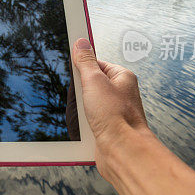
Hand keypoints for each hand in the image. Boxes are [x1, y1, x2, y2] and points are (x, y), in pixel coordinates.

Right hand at [71, 38, 153, 177]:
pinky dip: (83, 123)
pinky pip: (88, 120)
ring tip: (85, 114)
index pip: (97, 63)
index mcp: (122, 77)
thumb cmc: (116, 117)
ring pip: (87, 104)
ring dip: (80, 109)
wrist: (122, 151)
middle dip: (79, 91)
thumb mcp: (94, 81)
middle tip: (80, 96)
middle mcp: (120, 94)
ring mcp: (114, 111)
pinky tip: (84, 126)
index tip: (71, 69)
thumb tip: (81, 43)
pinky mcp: (107, 127)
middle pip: (90, 84)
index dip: (82, 67)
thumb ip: (85, 61)